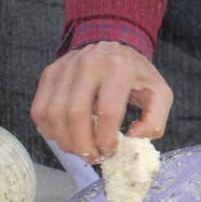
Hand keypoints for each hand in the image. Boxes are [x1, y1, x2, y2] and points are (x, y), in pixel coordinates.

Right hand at [30, 40, 172, 162]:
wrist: (114, 44)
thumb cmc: (136, 74)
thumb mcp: (160, 94)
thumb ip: (155, 121)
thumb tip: (133, 141)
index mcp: (119, 68)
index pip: (108, 110)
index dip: (106, 138)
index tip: (110, 151)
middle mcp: (89, 63)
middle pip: (75, 113)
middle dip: (82, 144)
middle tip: (93, 157)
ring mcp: (65, 67)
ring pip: (53, 114)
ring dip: (65, 141)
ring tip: (81, 149)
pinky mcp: (50, 74)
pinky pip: (40, 110)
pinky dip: (50, 131)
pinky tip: (67, 136)